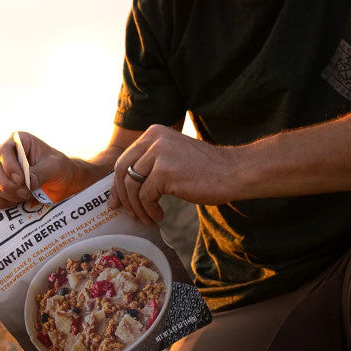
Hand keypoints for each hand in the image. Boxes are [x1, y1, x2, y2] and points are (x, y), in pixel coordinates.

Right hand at [0, 132, 79, 208]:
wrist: (61, 182)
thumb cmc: (59, 168)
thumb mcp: (55, 167)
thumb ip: (41, 172)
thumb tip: (27, 182)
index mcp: (18, 141)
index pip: (4, 151)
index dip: (9, 166)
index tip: (21, 180)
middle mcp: (5, 155)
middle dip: (9, 185)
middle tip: (26, 193)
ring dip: (7, 195)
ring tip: (26, 196)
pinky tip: (14, 203)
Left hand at [111, 124, 240, 222]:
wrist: (233, 172)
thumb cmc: (206, 170)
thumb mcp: (173, 156)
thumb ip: (151, 163)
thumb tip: (124, 187)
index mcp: (154, 132)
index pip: (124, 159)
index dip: (117, 184)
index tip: (117, 202)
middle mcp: (154, 139)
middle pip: (121, 170)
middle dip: (122, 196)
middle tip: (127, 213)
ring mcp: (159, 154)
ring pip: (131, 186)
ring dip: (137, 207)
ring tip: (147, 217)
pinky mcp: (165, 172)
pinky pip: (145, 196)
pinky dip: (149, 210)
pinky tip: (159, 215)